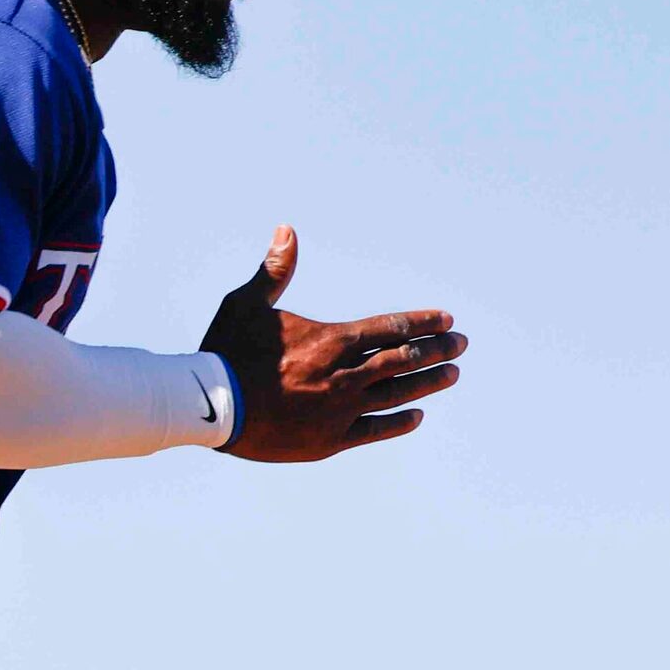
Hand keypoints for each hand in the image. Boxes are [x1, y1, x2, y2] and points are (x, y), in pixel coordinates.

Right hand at [199, 225, 467, 462]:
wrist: (209, 406)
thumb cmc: (225, 351)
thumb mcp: (246, 304)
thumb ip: (274, 271)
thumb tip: (287, 230)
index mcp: (330, 340)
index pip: (390, 327)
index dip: (421, 322)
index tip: (446, 319)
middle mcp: (344, 375)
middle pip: (403, 359)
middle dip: (436, 349)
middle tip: (461, 343)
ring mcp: (339, 410)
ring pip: (396, 394)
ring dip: (427, 382)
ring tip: (451, 374)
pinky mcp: (329, 439)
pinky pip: (375, 429)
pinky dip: (398, 421)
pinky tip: (416, 415)